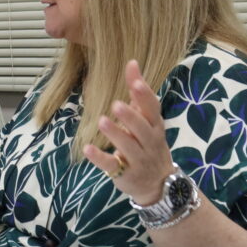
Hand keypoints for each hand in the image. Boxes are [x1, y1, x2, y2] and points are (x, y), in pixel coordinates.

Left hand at [83, 60, 174, 205]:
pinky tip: (87, 148)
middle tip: (116, 104)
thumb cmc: (149, 144)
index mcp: (155, 126)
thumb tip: (132, 62)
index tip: (136, 82)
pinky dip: (100, 158)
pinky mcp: (125, 173)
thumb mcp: (147, 120)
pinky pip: (112, 165)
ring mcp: (138, 159)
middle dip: (131, 117)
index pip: (153, 110)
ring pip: (128, 147)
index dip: (145, 96)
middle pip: (143, 129)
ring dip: (116, 134)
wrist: (159, 184)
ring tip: (102, 121)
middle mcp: (150, 142)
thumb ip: (137, 93)